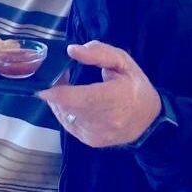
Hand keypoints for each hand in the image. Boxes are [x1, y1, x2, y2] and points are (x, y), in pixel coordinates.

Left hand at [37, 41, 161, 147]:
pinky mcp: (90, 141)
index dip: (57, 91)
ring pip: (64, 114)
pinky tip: (72, 100)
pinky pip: (67, 123)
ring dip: (58, 99)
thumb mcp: (123, 62)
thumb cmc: (134, 86)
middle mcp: (105, 120)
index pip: (81, 98)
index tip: (43, 80)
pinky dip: (64, 110)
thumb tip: (72, 50)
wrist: (149, 120)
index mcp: (115, 98)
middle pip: (67, 106)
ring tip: (65, 86)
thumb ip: (99, 53)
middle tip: (58, 74)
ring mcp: (96, 133)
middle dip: (55, 89)